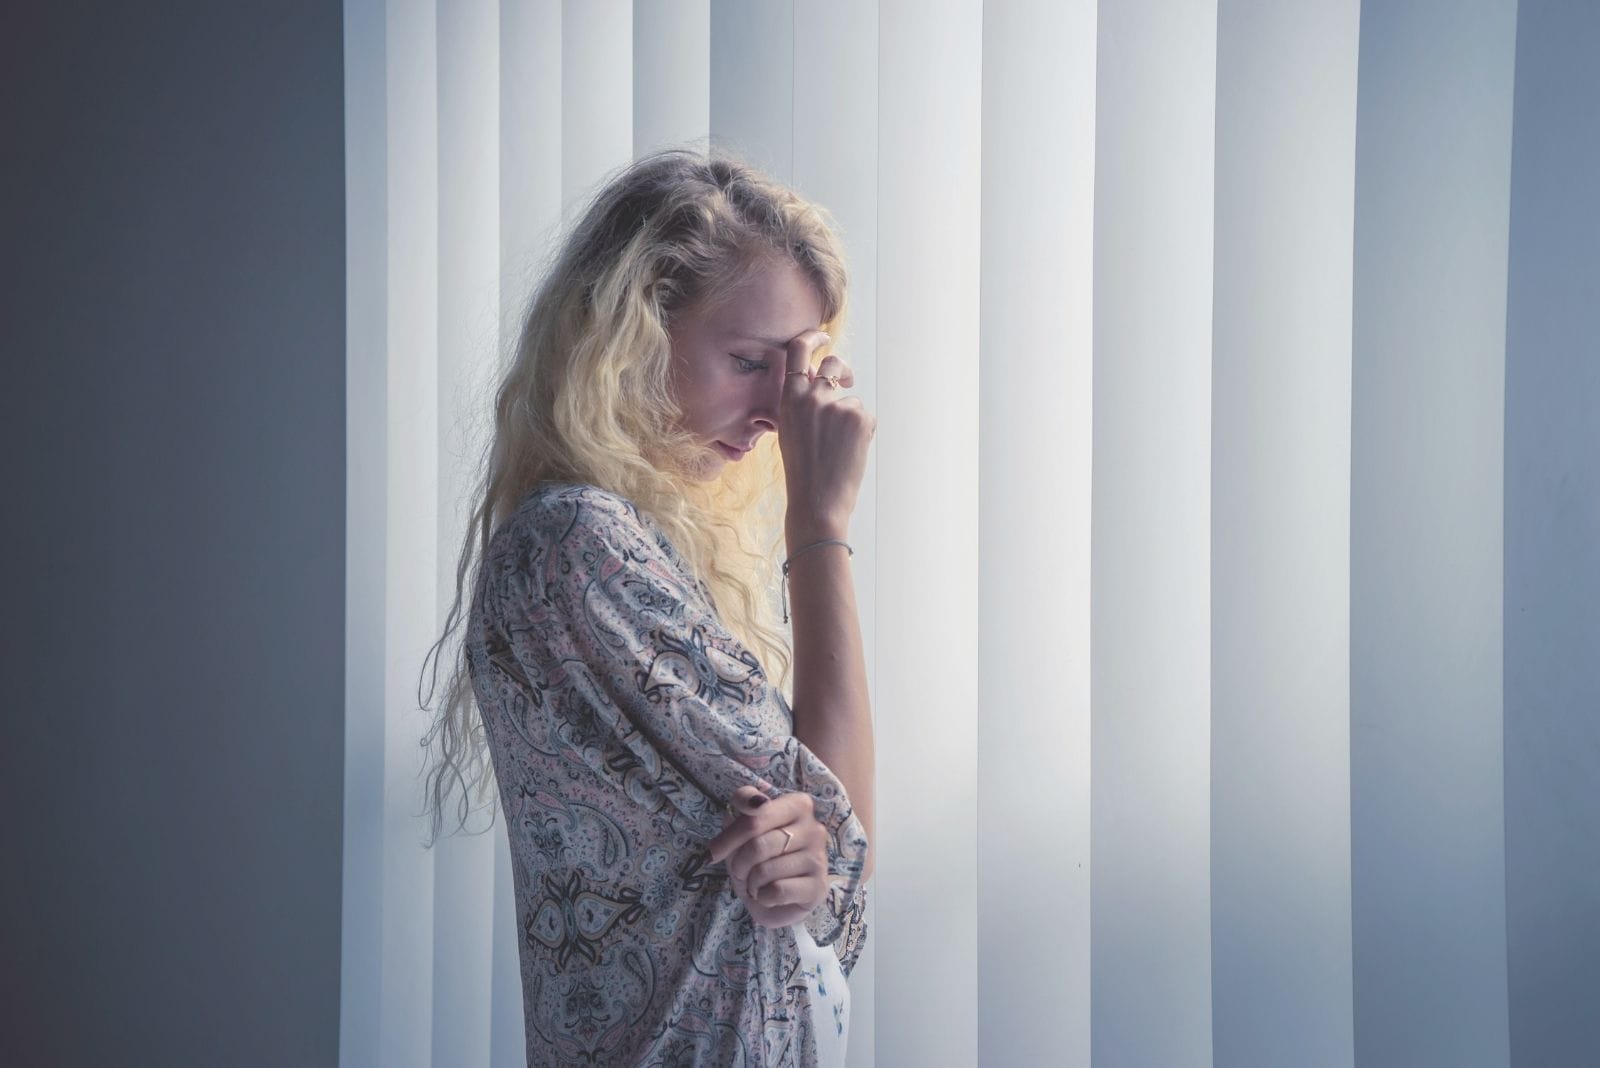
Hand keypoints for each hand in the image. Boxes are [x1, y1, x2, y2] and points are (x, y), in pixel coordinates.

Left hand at [707, 785, 830, 928]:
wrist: (775, 899)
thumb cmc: (759, 859)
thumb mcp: (743, 830)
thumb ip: (744, 807)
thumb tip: (753, 801)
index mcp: (798, 804)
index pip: (755, 813)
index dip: (729, 836)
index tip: (714, 852)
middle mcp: (814, 828)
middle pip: (758, 845)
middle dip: (739, 864)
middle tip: (740, 871)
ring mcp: (818, 858)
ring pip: (766, 870)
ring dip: (751, 883)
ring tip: (757, 884)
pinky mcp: (818, 887)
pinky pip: (777, 891)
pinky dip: (764, 897)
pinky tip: (769, 895)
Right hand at [779, 329, 875, 540]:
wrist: (817, 501)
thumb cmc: (802, 471)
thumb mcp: (790, 430)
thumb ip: (803, 403)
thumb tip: (825, 379)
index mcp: (789, 399)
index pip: (797, 352)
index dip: (812, 338)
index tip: (822, 337)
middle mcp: (812, 396)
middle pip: (833, 365)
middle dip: (842, 369)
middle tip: (848, 379)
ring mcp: (837, 405)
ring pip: (851, 401)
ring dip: (850, 420)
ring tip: (839, 450)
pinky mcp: (860, 417)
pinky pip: (865, 417)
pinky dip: (862, 433)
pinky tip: (851, 454)